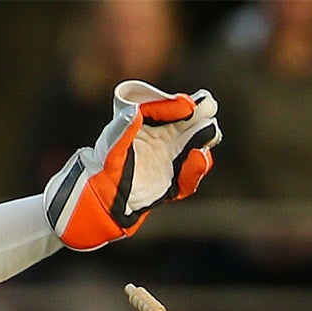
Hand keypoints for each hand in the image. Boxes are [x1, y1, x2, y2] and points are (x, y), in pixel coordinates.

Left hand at [44, 81, 218, 249]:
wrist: (101, 205)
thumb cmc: (101, 171)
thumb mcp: (110, 148)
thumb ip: (122, 130)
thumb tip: (135, 111)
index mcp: (144, 126)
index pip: (165, 109)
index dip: (176, 104)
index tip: (188, 103)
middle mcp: (159, 140)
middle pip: (185, 124)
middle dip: (199, 115)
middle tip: (209, 107)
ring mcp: (167, 161)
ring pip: (192, 146)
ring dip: (202, 139)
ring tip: (210, 133)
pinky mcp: (171, 183)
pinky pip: (188, 176)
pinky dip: (195, 170)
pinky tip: (201, 157)